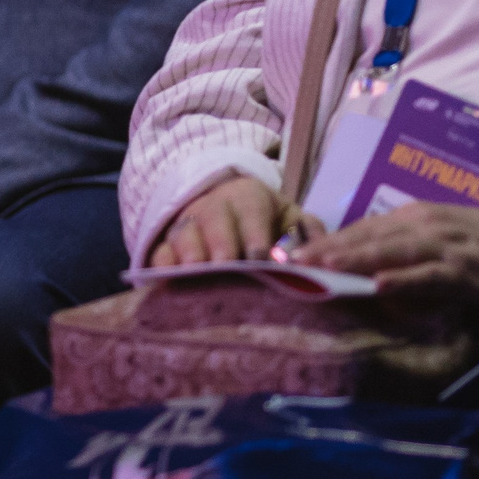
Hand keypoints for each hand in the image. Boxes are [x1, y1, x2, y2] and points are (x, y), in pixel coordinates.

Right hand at [147, 174, 312, 267]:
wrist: (227, 206)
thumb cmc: (264, 221)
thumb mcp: (289, 217)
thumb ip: (309, 232)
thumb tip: (319, 255)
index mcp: (247, 196)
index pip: (251, 210)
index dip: (255, 232)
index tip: (261, 256)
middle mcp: (213, 206)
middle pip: (213, 221)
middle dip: (220, 243)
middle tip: (224, 266)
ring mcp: (187, 225)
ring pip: (183, 234)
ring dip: (187, 253)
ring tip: (193, 273)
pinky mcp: (167, 246)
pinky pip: (159, 253)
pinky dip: (161, 267)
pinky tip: (164, 282)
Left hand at [291, 202, 478, 311]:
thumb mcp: (439, 240)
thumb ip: (403, 252)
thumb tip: (364, 272)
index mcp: (413, 217)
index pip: (360, 228)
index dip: (326, 241)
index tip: (291, 253)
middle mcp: (423, 225)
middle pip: (366, 237)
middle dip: (326, 250)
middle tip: (289, 263)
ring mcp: (443, 246)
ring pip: (390, 252)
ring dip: (354, 259)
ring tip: (321, 269)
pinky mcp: (464, 269)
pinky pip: (428, 276)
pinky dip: (403, 280)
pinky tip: (378, 286)